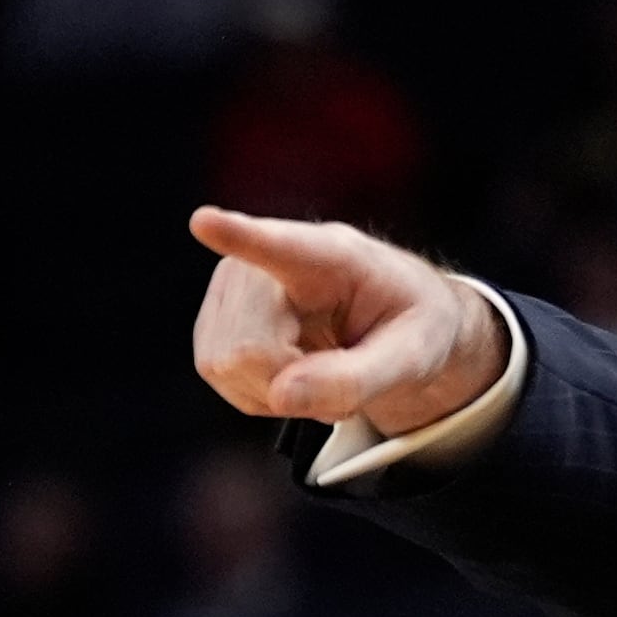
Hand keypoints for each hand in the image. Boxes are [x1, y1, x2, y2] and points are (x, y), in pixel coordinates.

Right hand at [188, 207, 506, 434]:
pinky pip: (217, 372)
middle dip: (290, 383)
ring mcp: (233, 285)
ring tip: (320, 370)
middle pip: (246, 348)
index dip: (238, 235)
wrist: (395, 323)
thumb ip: (355, 380)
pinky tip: (294, 372)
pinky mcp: (216, 313)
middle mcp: (267, 260)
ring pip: (223, 364)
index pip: (278, 245)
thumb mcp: (411, 359)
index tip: (204, 220)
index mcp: (331, 255)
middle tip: (341, 376)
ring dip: (275, 391)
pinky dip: (259, 391)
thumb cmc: (410, 327)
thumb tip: (280, 395)